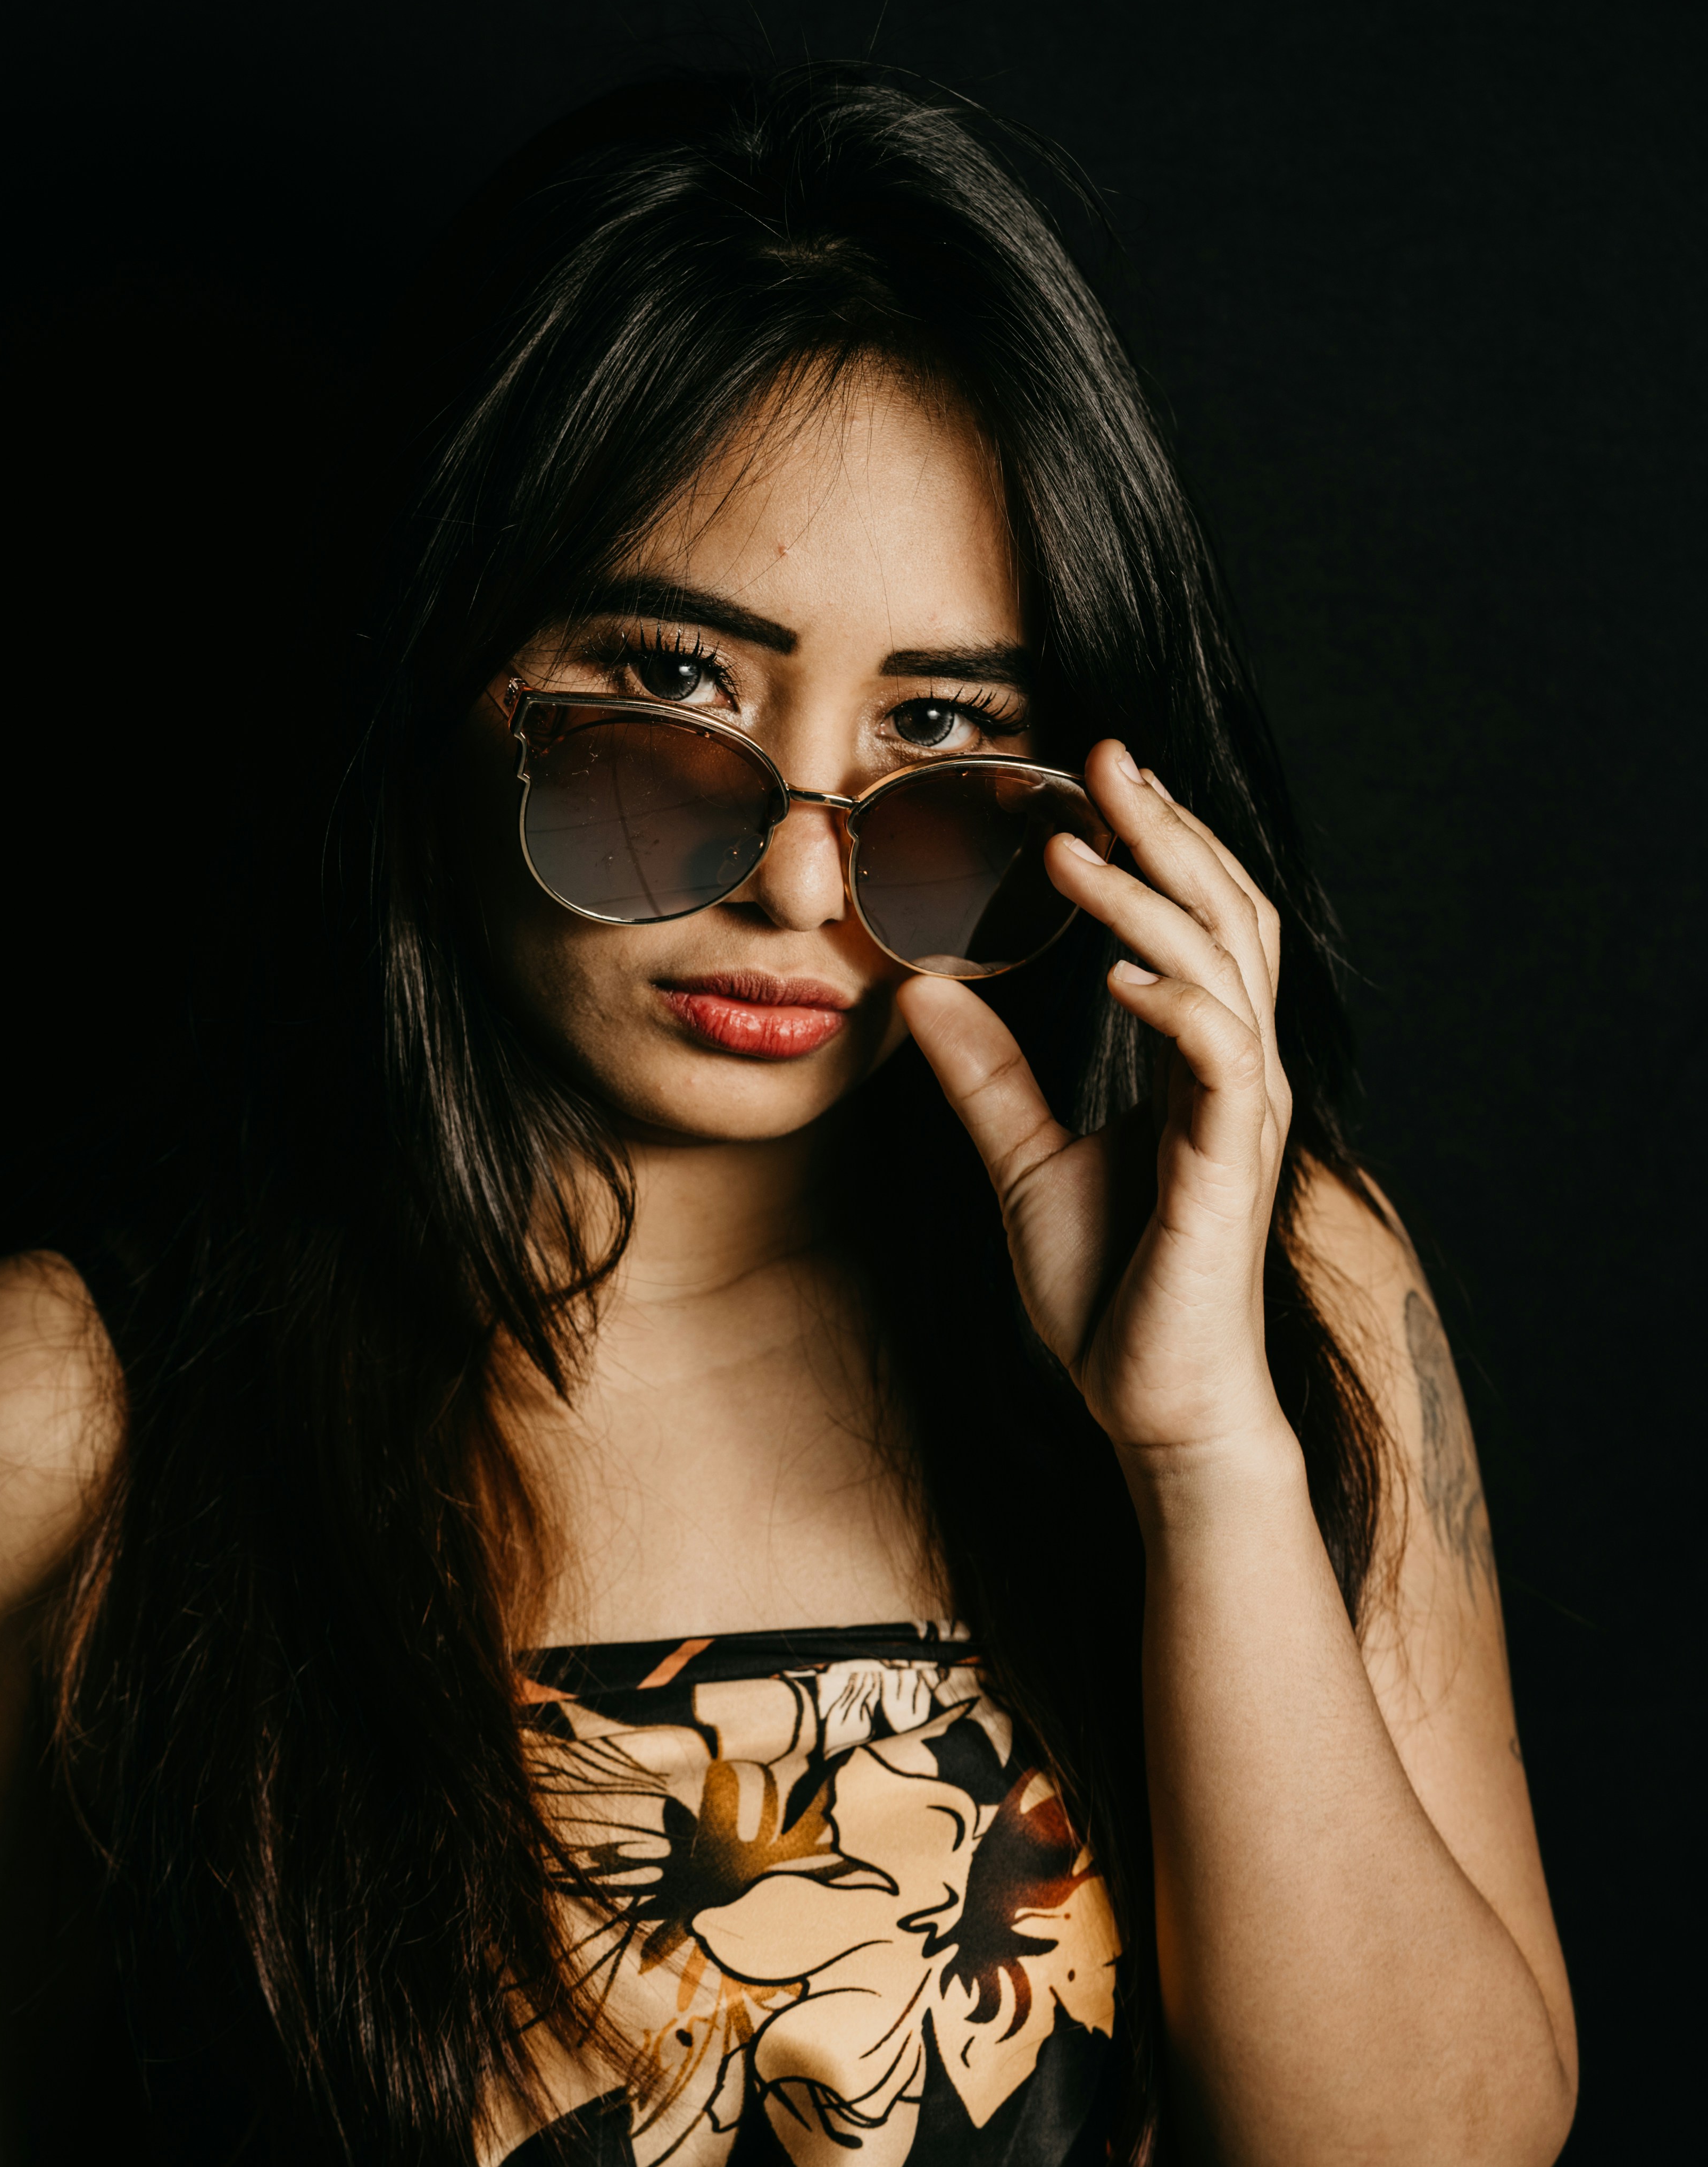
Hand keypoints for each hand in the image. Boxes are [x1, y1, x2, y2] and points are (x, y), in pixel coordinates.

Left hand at [894, 739, 1294, 1467]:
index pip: (1197, 923)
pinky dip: (1169, 999)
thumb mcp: (1023, 1165)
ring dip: (1151, 895)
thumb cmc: (1107, 1297)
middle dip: (1167, 830)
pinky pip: (1220, 1055)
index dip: (1158, 845)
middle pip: (1227, 915)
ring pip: (1223, 966)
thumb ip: (986, 1079)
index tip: (1094, 781)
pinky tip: (1112, 968)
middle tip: (1103, 757)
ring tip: (1076, 841)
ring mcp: (1243, 1117)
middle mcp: (1236, 1076)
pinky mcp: (1231, 1166)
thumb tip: (922, 993)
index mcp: (1197, 1067)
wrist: (1151, 1409)